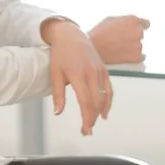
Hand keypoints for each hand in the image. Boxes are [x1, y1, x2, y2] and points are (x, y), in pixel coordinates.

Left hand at [41, 19, 112, 135]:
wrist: (70, 34)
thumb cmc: (60, 53)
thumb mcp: (55, 73)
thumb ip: (57, 94)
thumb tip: (58, 113)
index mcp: (78, 74)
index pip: (86, 102)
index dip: (87, 118)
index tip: (84, 130)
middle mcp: (91, 73)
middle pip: (97, 102)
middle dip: (93, 119)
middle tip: (87, 130)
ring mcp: (99, 70)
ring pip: (105, 97)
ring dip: (100, 112)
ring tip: (94, 123)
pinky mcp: (104, 68)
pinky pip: (109, 88)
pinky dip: (108, 101)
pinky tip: (104, 111)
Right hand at [88, 15, 149, 64]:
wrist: (95, 47)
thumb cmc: (100, 33)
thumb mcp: (111, 19)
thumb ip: (124, 20)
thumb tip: (127, 23)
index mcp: (132, 20)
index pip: (145, 23)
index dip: (141, 25)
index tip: (141, 27)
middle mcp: (137, 31)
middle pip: (140, 33)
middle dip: (132, 35)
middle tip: (122, 38)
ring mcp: (138, 44)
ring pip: (139, 45)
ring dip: (132, 45)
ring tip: (119, 46)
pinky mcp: (136, 56)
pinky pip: (141, 56)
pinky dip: (135, 56)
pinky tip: (126, 54)